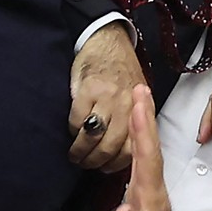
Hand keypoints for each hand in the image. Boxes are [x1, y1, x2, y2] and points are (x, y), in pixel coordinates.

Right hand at [69, 23, 145, 171]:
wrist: (108, 42)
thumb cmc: (120, 72)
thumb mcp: (134, 98)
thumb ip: (130, 122)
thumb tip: (119, 151)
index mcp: (139, 110)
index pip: (132, 148)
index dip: (116, 164)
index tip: (105, 169)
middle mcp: (127, 106)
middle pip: (111, 146)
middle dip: (95, 161)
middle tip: (85, 164)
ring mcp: (108, 98)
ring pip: (94, 137)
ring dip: (81, 150)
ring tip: (75, 154)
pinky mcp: (88, 90)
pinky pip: (78, 120)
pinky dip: (72, 131)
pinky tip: (71, 132)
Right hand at [111, 85, 191, 210]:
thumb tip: (122, 210)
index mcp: (150, 199)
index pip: (146, 156)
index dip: (142, 129)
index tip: (138, 102)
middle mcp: (153, 191)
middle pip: (150, 147)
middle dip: (144, 117)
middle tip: (139, 88)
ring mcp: (150, 195)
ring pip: (147, 153)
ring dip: (143, 127)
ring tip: (137, 104)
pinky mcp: (144, 199)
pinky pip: (142, 164)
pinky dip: (139, 145)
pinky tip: (135, 140)